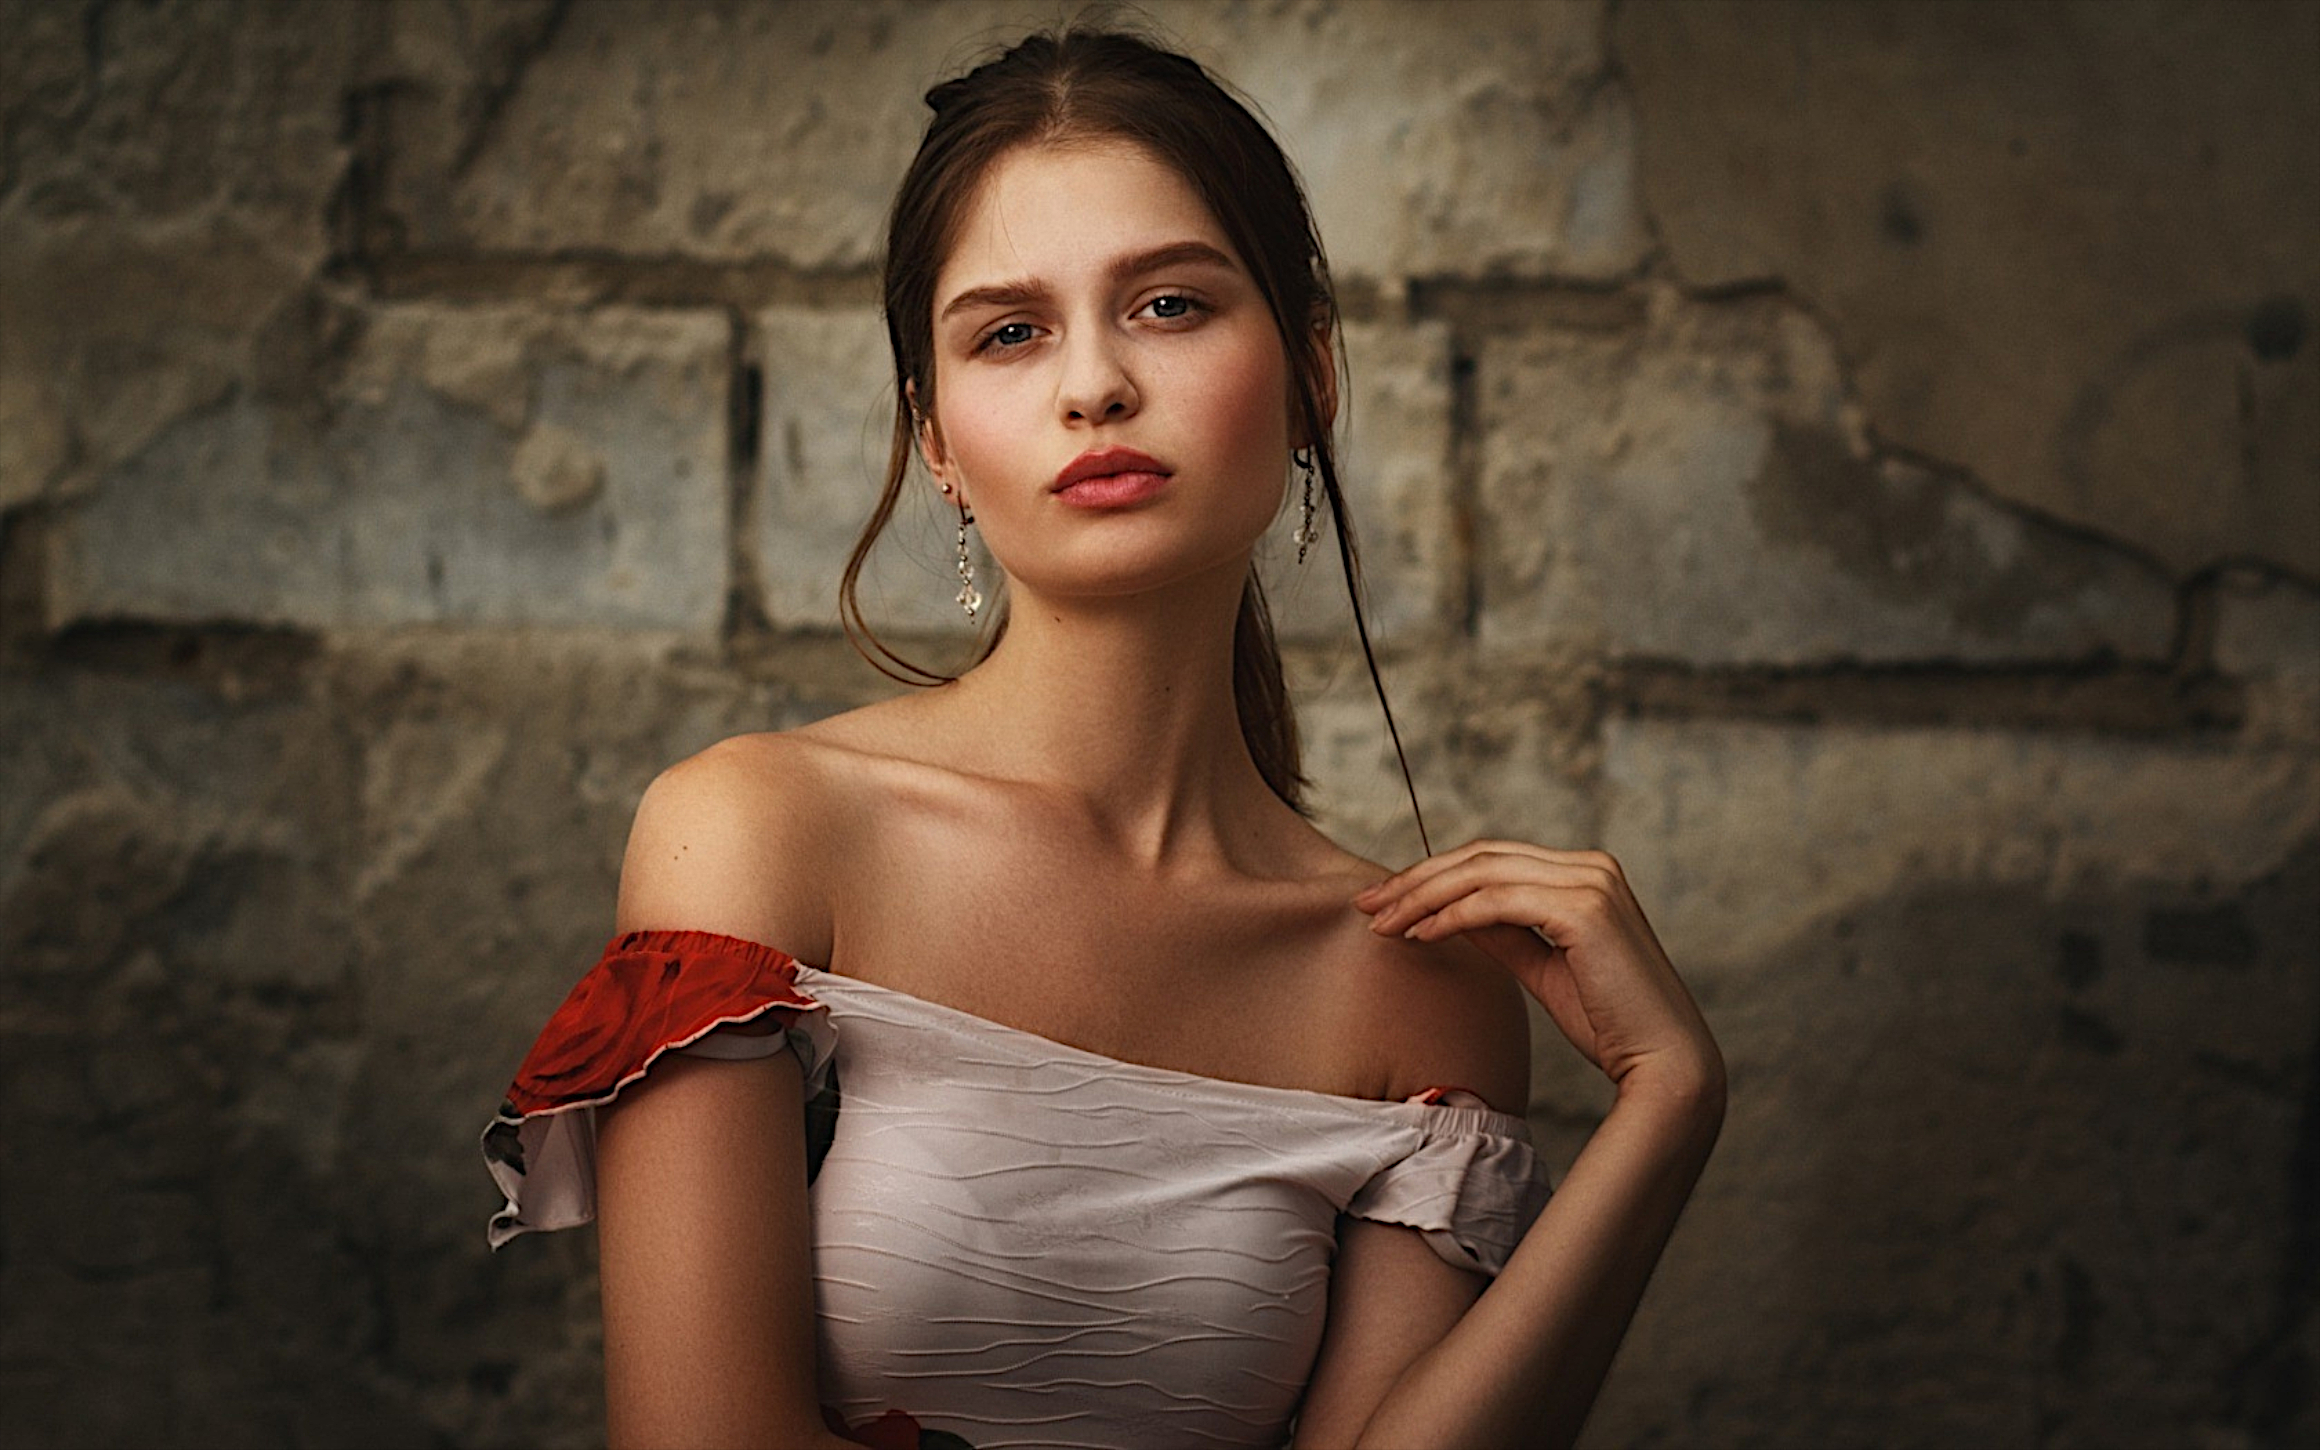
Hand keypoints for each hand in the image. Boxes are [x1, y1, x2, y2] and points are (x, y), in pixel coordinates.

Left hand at [1353, 841, 1722, 1101]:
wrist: (1662, 1062)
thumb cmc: (1607, 1022)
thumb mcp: (1542, 966)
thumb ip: (1503, 932)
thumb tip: (1448, 912)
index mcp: (1587, 872)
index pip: (1493, 859)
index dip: (1434, 875)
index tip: (1385, 901)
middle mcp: (1591, 866)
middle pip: (1481, 857)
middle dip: (1417, 879)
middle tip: (1367, 905)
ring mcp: (1591, 882)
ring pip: (1482, 874)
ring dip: (1423, 897)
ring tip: (1383, 925)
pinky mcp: (1585, 909)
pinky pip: (1496, 903)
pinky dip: (1451, 916)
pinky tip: (1420, 936)